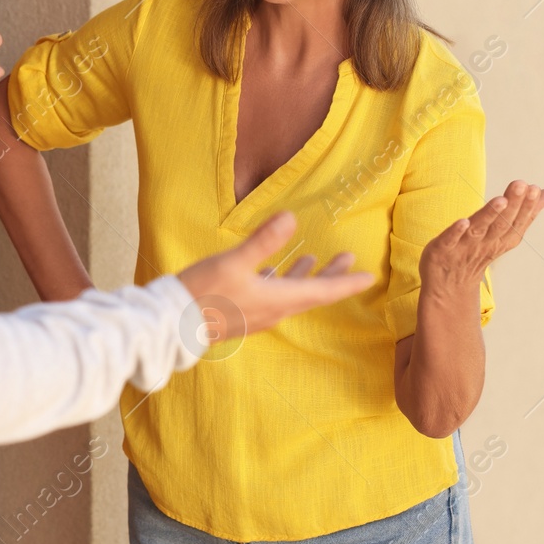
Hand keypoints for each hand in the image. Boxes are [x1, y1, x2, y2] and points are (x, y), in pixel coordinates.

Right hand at [177, 212, 375, 342]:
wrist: (173, 325)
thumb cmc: (203, 292)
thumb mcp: (233, 262)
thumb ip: (263, 241)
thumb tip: (291, 218)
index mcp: (278, 299)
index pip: (323, 291)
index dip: (347, 282)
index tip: (370, 277)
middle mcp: (273, 310)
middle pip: (311, 292)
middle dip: (331, 276)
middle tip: (349, 259)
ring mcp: (257, 314)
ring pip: (290, 294)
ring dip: (305, 277)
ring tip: (312, 260)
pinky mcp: (242, 313)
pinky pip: (271, 297)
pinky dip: (279, 282)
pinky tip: (271, 272)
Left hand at [419, 180, 543, 296]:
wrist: (450, 284)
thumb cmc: (478, 251)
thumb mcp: (503, 233)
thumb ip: (525, 212)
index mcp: (502, 238)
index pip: (517, 222)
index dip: (526, 206)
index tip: (534, 188)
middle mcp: (486, 243)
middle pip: (501, 224)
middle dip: (513, 205)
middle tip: (522, 185)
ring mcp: (464, 247)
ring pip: (479, 230)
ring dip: (490, 215)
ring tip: (501, 200)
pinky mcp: (443, 249)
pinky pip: (450, 240)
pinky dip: (456, 232)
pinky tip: (462, 221)